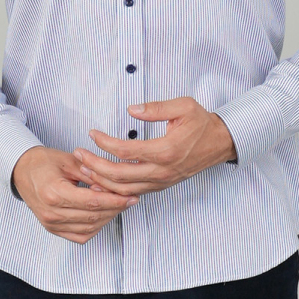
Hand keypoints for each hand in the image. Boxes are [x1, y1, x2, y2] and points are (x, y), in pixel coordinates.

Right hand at [11, 145, 139, 243]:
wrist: (21, 171)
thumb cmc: (42, 163)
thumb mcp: (69, 161)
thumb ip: (92, 173)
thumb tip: (114, 184)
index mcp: (54, 194)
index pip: (92, 202)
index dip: (115, 201)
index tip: (130, 197)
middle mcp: (51, 213)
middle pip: (93, 216)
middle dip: (115, 209)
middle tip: (129, 199)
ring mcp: (51, 223)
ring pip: (89, 228)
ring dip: (107, 218)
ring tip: (117, 205)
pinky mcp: (53, 229)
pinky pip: (80, 235)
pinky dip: (95, 227)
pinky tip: (102, 215)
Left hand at [74, 98, 236, 195]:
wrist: (220, 143)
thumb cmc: (202, 124)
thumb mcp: (183, 106)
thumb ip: (156, 108)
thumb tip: (132, 110)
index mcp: (166, 150)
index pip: (126, 151)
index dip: (105, 143)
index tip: (92, 134)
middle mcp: (162, 171)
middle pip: (119, 176)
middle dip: (94, 165)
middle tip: (78, 155)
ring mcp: (161, 181)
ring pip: (124, 189)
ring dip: (101, 180)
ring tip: (84, 168)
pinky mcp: (161, 185)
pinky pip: (133, 192)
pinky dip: (114, 190)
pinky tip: (101, 182)